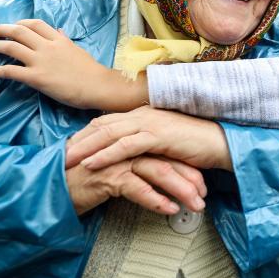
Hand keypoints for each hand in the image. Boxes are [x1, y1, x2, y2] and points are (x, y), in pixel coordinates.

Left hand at [0, 19, 146, 110]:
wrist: (97, 86)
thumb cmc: (91, 70)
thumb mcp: (77, 50)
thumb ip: (65, 40)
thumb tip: (59, 30)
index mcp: (58, 39)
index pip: (36, 24)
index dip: (21, 23)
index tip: (13, 25)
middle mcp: (47, 47)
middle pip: (19, 32)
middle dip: (3, 29)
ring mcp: (41, 61)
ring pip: (12, 48)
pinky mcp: (37, 78)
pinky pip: (13, 71)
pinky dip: (2, 71)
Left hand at [66, 106, 232, 171]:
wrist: (221, 143)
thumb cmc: (197, 144)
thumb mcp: (166, 141)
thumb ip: (147, 141)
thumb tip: (130, 152)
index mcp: (144, 113)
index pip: (107, 121)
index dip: (85, 133)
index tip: (67, 147)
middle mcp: (143, 114)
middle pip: (101, 124)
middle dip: (77, 140)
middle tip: (57, 155)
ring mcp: (150, 123)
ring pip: (108, 133)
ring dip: (84, 148)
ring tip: (66, 161)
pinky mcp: (158, 136)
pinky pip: (125, 146)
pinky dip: (105, 154)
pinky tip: (91, 164)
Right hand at [66, 154, 206, 214]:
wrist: (52, 186)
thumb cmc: (83, 179)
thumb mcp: (114, 166)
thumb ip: (135, 163)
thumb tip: (161, 175)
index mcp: (131, 141)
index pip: (167, 151)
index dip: (187, 167)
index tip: (202, 185)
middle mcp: (127, 146)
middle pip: (168, 159)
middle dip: (190, 179)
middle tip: (203, 197)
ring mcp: (118, 159)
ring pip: (159, 171)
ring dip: (181, 190)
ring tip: (194, 204)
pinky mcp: (108, 176)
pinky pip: (139, 188)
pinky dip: (156, 200)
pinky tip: (169, 208)